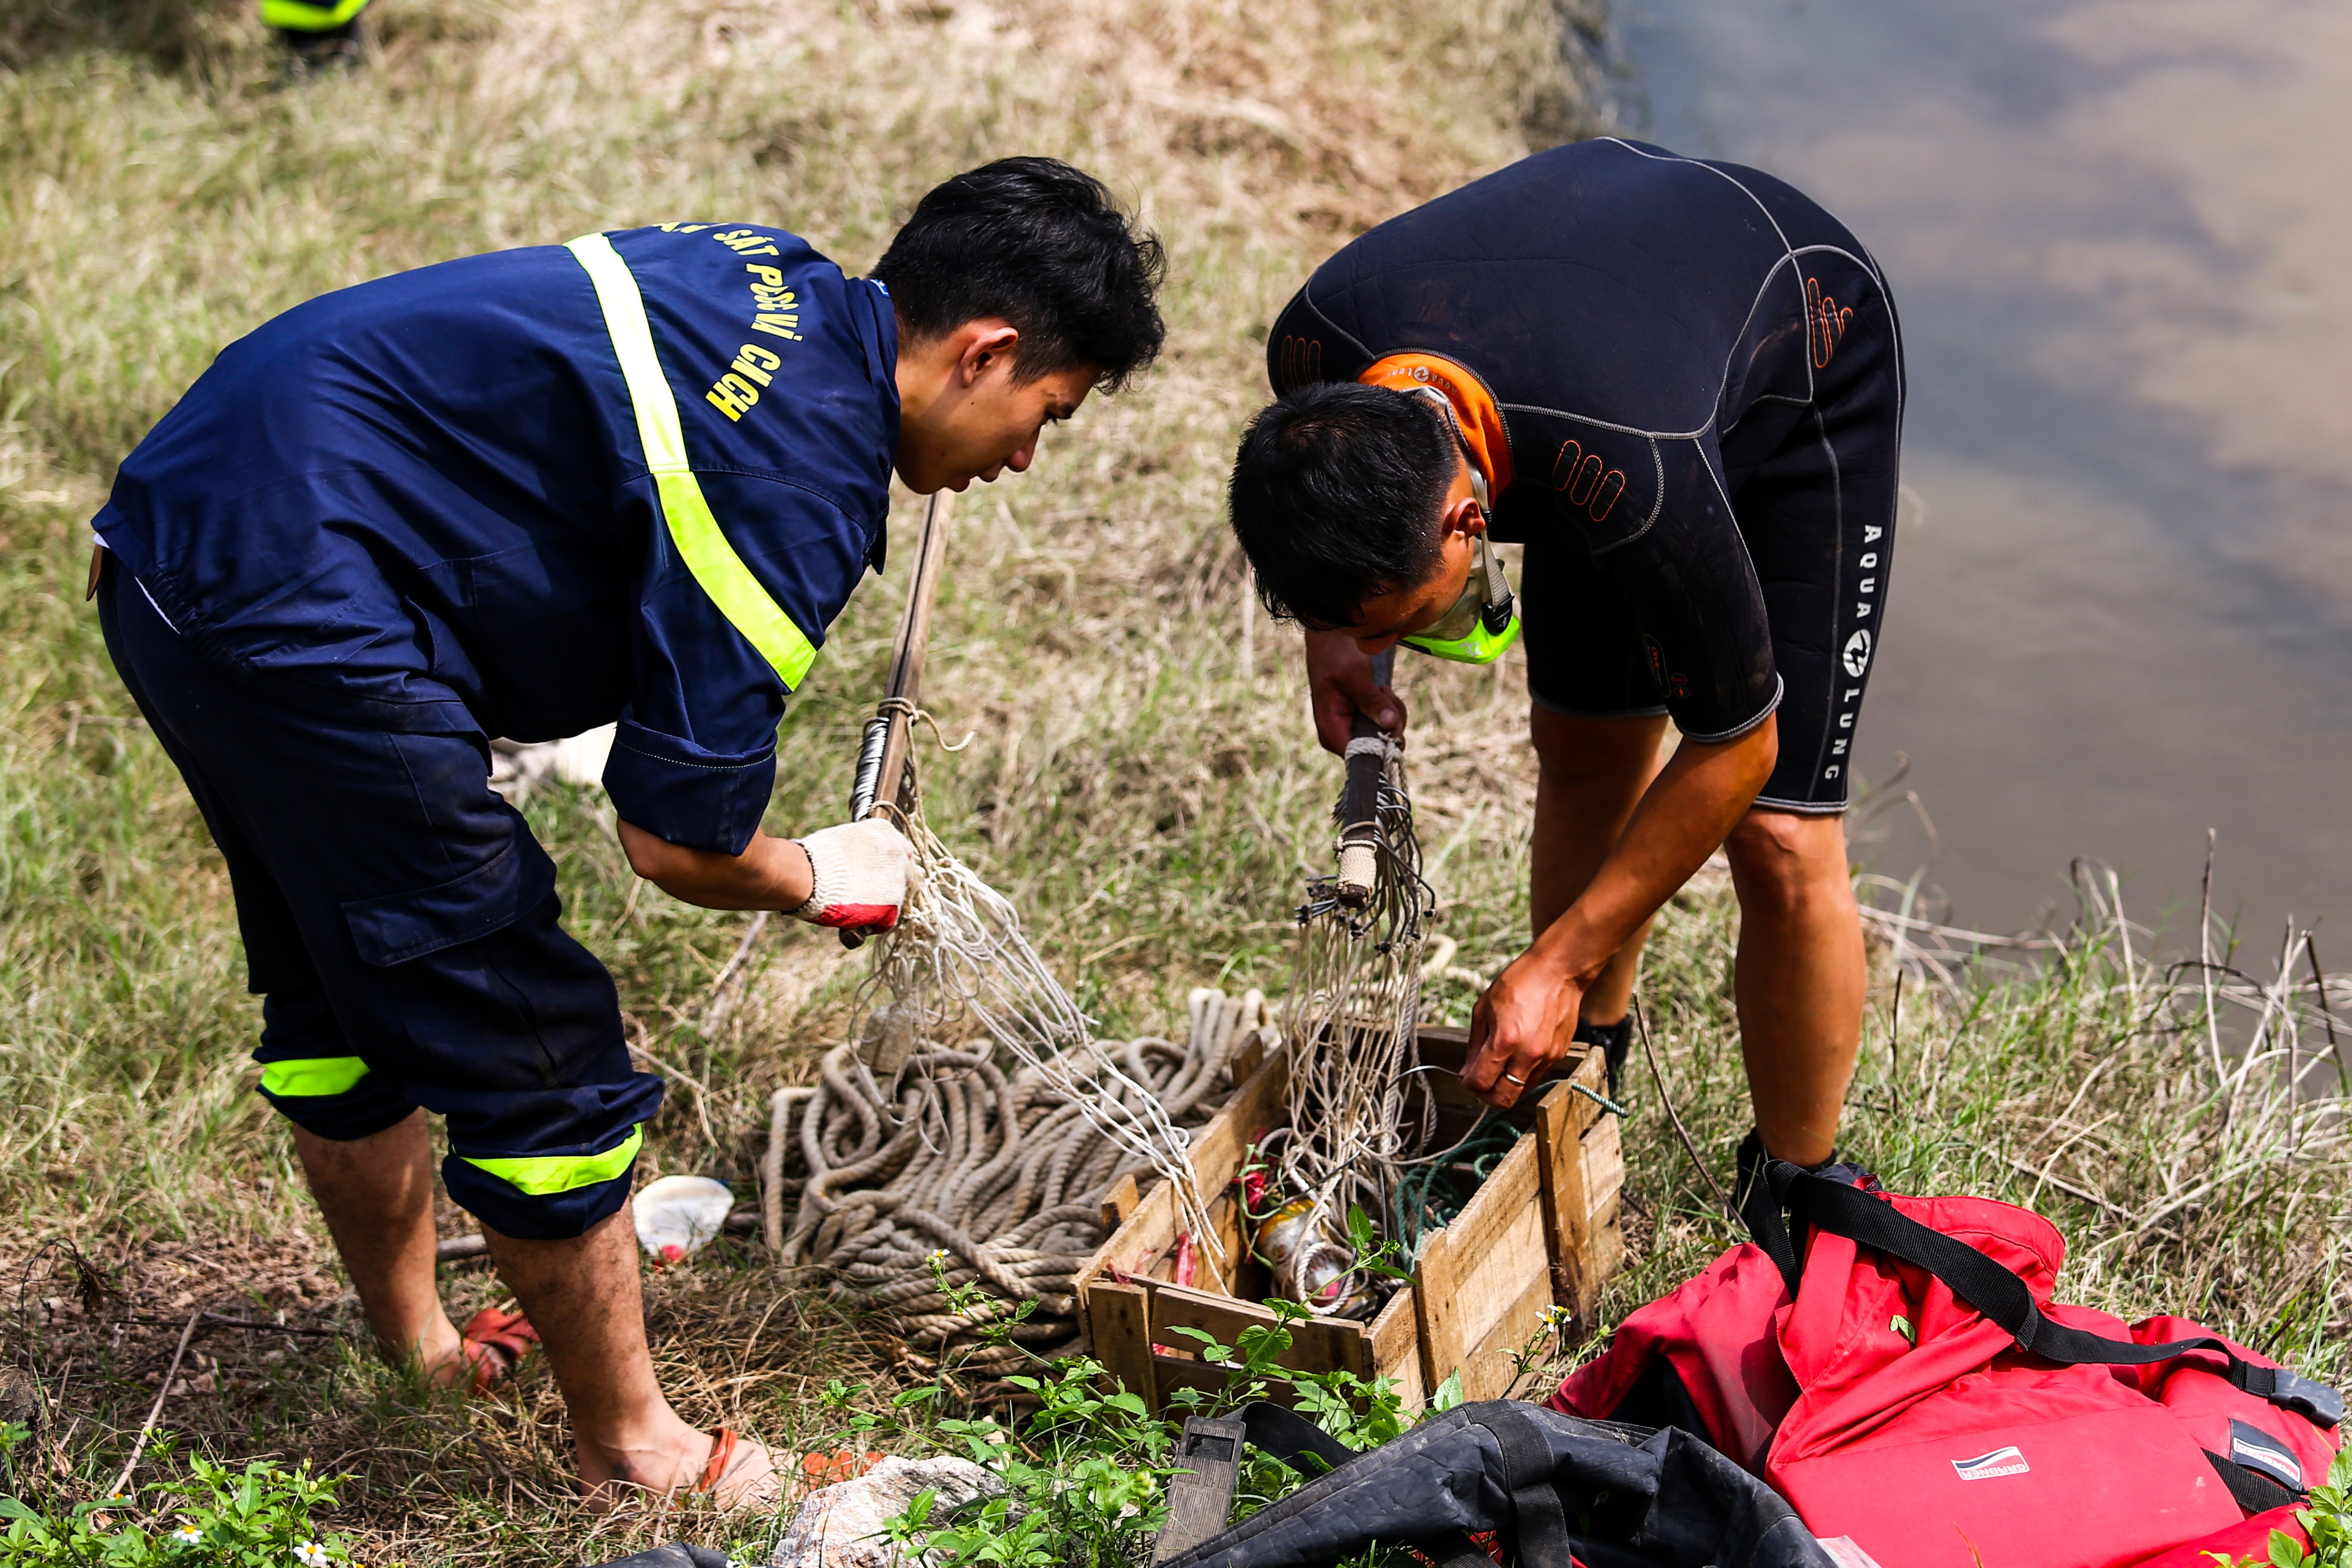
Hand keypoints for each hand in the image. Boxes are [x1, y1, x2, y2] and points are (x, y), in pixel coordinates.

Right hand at [790, 818, 911, 929]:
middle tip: (869, 892)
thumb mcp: (843, 840)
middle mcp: (896, 852)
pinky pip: (888, 919)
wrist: (809, 875)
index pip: (899, 849)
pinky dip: (874, 923)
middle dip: (890, 882)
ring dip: (881, 903)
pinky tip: (856, 922)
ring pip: (897, 896)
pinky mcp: (893, 904)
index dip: (887, 863)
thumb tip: (856, 857)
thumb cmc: (816, 857)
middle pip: (904, 872)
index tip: (876, 872)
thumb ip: (859, 847)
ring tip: (855, 907)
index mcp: (884, 832)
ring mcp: (897, 878)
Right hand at [1304, 630, 1404, 755]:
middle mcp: (1340, 737)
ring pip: (1385, 736)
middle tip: (1387, 694)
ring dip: (1393, 713)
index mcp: (1331, 731)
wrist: (1330, 640)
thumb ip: (1371, 700)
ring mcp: (1352, 731)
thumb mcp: (1355, 675)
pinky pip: (1385, 726)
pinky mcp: (1362, 722)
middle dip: (1391, 723)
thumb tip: (1390, 724)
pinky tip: (1382, 691)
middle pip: (1377, 749)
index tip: (1392, 721)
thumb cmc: (1336, 655)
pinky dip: (1391, 710)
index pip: (1361, 756)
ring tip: (1383, 689)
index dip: (1382, 744)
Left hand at [1464, 949, 1586, 1109]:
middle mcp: (1528, 1055)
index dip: (1468, 1084)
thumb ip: (1475, 1045)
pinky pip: (1536, 1078)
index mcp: (1505, 1041)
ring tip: (1499, 1067)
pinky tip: (1517, 1056)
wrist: (1557, 971)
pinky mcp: (1558, 1056)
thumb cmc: (1519, 983)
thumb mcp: (1484, 1008)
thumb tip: (1466, 1071)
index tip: (1466, 1076)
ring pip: (1521, 1092)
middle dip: (1487, 1096)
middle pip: (1503, 1100)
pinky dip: (1522, 1075)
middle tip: (1481, 1082)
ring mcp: (1546, 1058)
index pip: (1480, 1083)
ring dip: (1506, 1086)